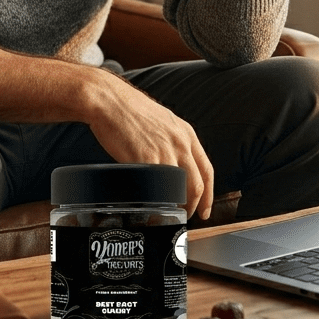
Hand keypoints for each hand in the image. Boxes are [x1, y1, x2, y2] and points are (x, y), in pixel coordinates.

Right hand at [84, 69, 213, 219]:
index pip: (207, 170)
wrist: (109, 100)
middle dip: (193, 207)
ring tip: (165, 216)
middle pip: (196, 185)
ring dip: (174, 208)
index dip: (208, 195)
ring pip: (179, 190)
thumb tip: (173, 162)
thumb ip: (172, 141)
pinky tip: (150, 209)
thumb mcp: (161, 121)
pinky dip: (156, 203)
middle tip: (185, 217)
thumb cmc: (129, 110)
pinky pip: (157, 188)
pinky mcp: (146, 159)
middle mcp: (180, 143)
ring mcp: (164, 151)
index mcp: (186, 133)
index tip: (205, 210)